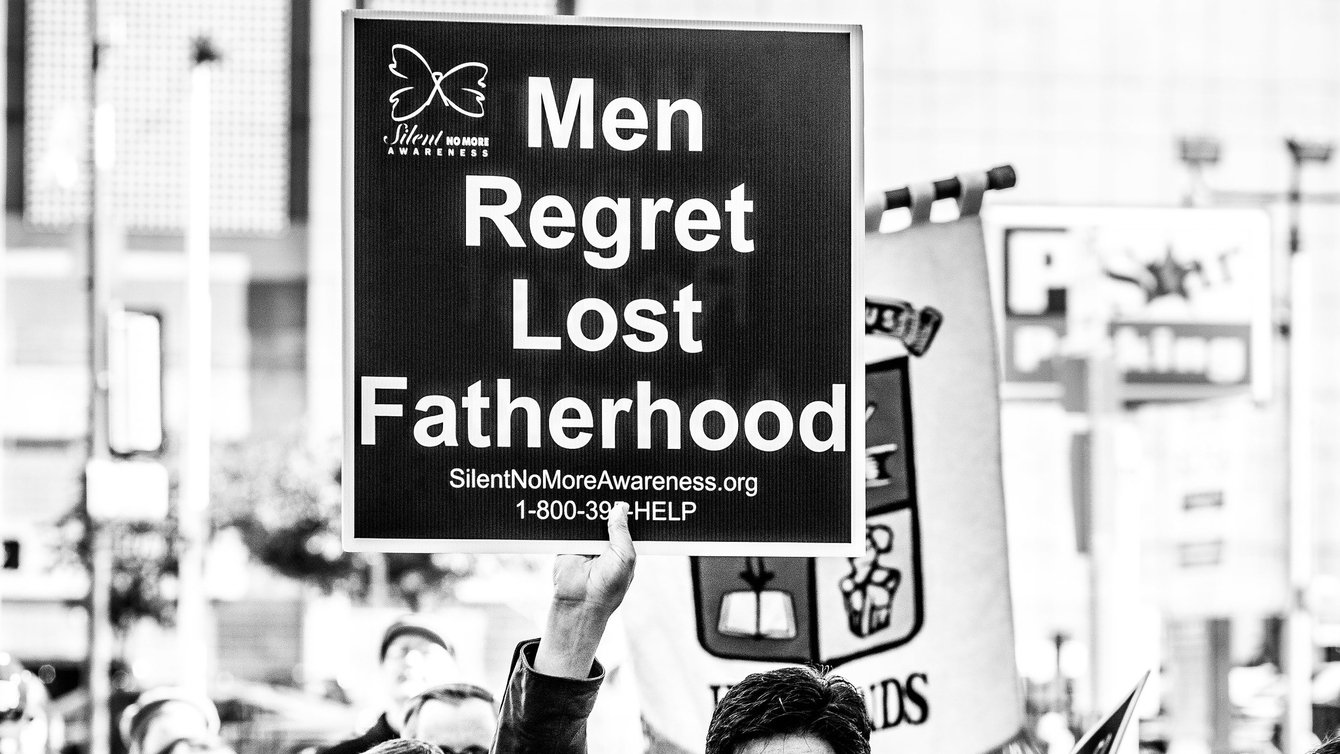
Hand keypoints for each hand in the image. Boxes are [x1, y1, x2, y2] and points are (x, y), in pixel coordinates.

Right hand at [534, 502, 635, 678]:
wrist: (580, 601)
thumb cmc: (609, 585)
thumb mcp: (624, 556)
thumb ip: (621, 530)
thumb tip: (620, 506)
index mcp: (622, 546)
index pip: (625, 521)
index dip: (626, 508)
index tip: (630, 488)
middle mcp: (604, 541)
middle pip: (606, 515)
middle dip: (607, 502)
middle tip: (608, 482)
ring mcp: (586, 540)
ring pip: (589, 516)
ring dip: (589, 505)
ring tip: (591, 486)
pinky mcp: (568, 541)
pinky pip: (570, 523)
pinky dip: (571, 513)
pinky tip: (574, 498)